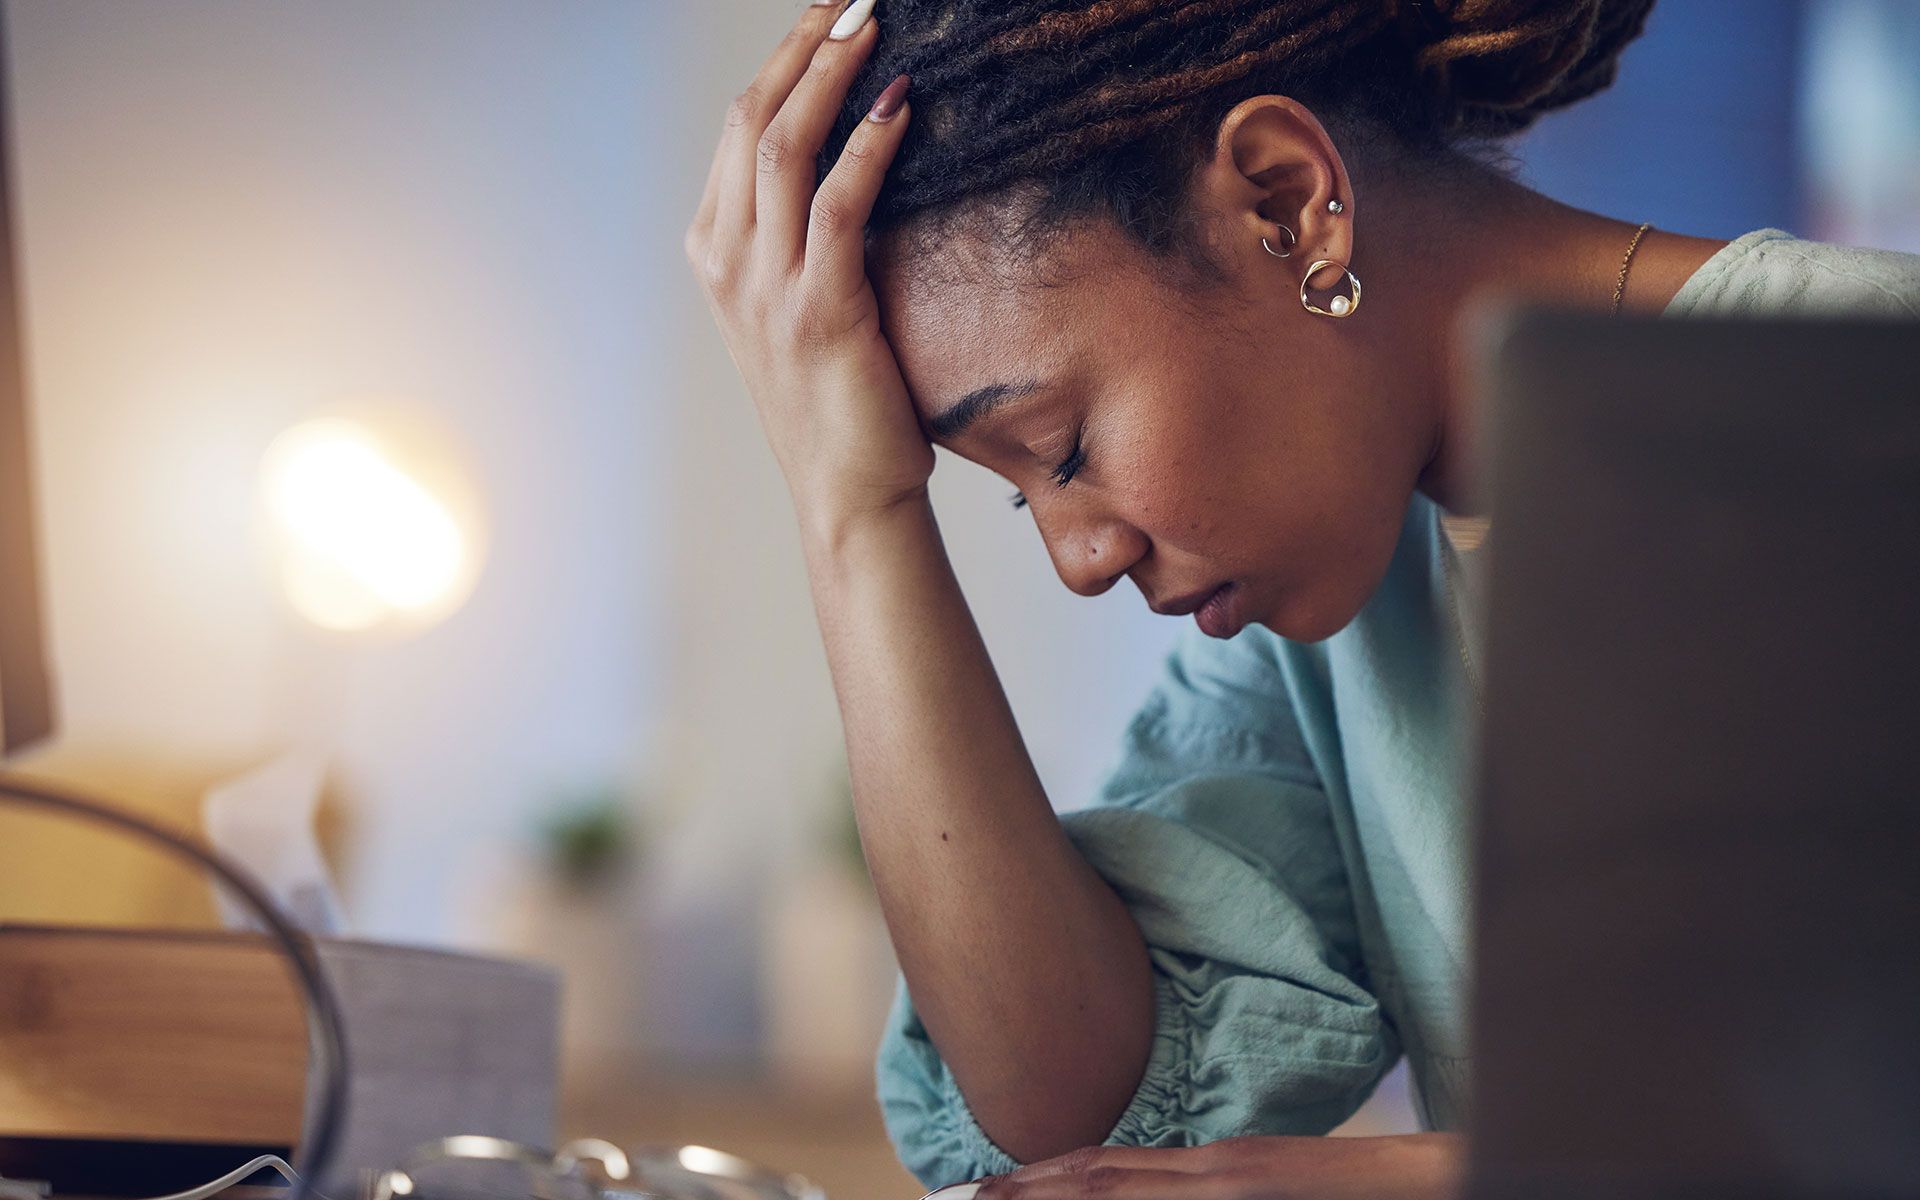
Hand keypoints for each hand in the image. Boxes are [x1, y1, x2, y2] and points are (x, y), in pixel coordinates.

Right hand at [683, 1, 930, 530]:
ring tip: (876, 23)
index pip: (738, 131)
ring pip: (784, 148)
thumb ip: (802, 240)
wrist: (846, 493)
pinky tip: (902, 105)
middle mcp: (727, 264)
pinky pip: (838, 205)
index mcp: (714, 256)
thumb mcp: (798, 309)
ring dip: (832, 74)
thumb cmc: (838, 405)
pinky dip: (868, 145)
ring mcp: (765, 289)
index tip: (829, 18)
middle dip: (804, 47)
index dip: (783, 62)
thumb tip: (851, 162)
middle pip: (752, 120)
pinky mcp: (819, 312)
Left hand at [950, 1134, 1464, 1199]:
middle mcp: (1219, 1174)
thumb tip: (1176, 1188)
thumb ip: (1217, 1188)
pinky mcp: (1262, 1193)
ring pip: (1124, 1197)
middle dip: (1023, 1195)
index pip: (1109, 1168)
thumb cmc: (1368, 1192)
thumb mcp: (1274, 1182)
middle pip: (1099, 1182)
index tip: (984, 1189)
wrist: (1448, 1177)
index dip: (1041, 1177)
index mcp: (1220, 1167)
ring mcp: (1238, 1188)